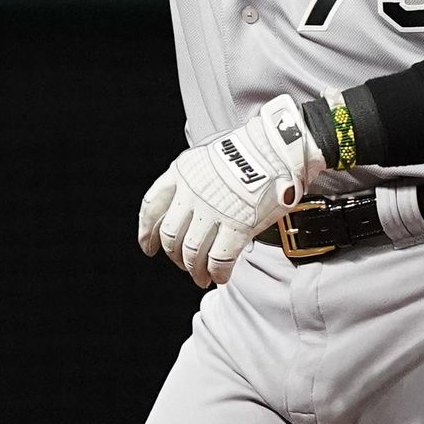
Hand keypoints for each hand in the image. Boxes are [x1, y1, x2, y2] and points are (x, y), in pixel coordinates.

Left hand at [138, 95, 325, 287]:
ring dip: (195, 271)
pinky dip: (218, 273)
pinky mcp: (237, 226)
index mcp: (182, 172)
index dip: (147, 232)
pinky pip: (219, 260)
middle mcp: (192, 192)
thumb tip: (191, 211)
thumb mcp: (209, 157)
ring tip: (202, 276)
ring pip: (191, 253)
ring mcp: (213, 210)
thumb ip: (195, 181)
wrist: (277, 146)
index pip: (152, 206)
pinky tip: (221, 276)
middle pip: (170, 236)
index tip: (148, 246)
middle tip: (185, 264)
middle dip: (175, 256)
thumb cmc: (249, 150)